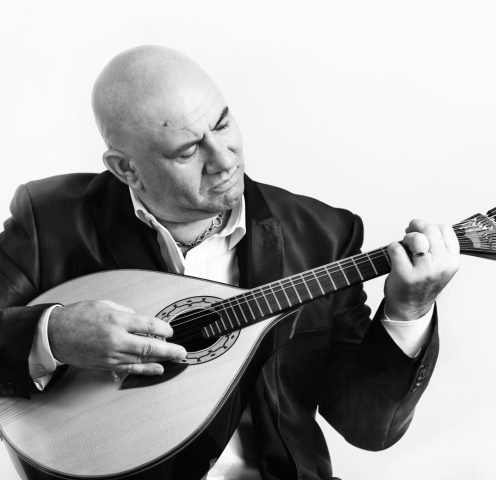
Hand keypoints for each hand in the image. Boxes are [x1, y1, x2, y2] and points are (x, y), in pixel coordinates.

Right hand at [48, 300, 186, 375]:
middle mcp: (116, 339)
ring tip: (175, 360)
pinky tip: (156, 369)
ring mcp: (111, 355)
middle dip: (170, 350)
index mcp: (117, 320)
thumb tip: (143, 322)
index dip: (164, 328)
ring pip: (141, 359)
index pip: (149, 325)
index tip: (170, 330)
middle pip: (150, 346)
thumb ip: (127, 313)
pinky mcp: (106, 365)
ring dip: (161, 360)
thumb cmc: (78, 316)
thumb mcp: (106, 305)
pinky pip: (129, 368)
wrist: (55, 334)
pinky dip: (145, 370)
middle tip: (182, 351)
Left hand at [384, 219, 459, 320]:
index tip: (421, 230)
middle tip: (409, 232)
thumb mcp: (439, 265)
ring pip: (416, 239)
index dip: (430, 225)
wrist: (410, 307)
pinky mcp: (405, 275)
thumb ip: (437, 246)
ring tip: (404, 244)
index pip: (445, 230)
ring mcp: (423, 272)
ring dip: (407, 237)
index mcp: (452, 261)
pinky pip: (396, 248)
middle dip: (416, 226)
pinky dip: (392, 247)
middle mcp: (441, 266)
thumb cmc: (421, 282)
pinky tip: (395, 255)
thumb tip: (421, 224)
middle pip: (430, 230)